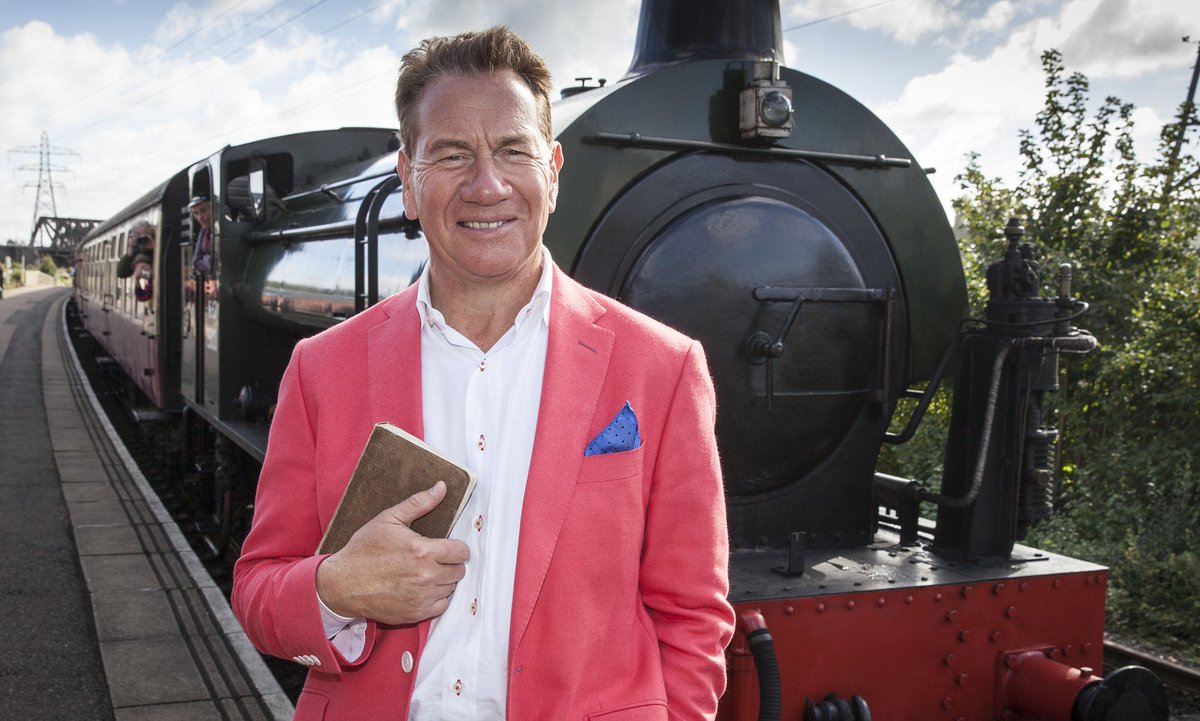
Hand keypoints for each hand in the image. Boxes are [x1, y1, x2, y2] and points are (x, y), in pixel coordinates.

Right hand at [315, 481, 469, 624]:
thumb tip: (441, 487)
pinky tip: (422, 589)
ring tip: (425, 573)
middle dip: (451, 563)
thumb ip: (418, 503)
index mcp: (423, 551)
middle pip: (459, 571)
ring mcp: (421, 597)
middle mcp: (426, 576)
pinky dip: (436, 598)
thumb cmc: (363, 550)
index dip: (457, 548)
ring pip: (451, 588)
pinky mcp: (415, 613)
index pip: (462, 552)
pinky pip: (441, 606)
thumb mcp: (388, 519)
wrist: (342, 584)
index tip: (448, 547)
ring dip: (443, 581)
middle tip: (435, 559)